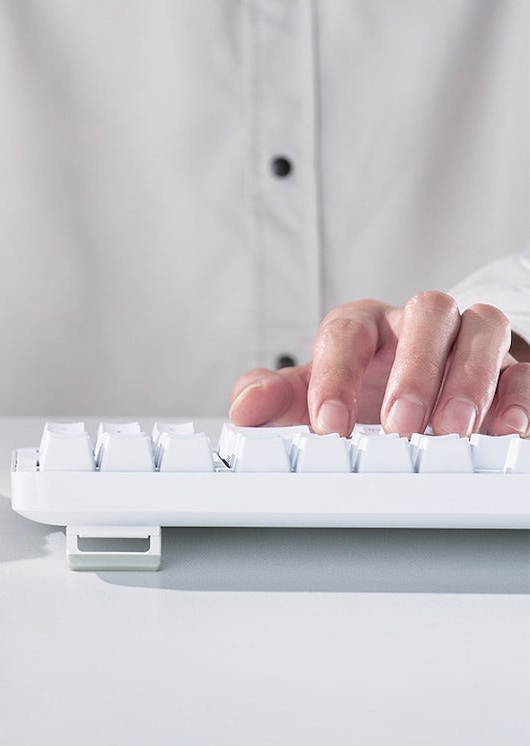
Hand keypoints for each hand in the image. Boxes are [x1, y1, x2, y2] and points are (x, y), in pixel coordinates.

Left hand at [228, 293, 529, 436]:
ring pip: (479, 331)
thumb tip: (244, 410)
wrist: (417, 388)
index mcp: (363, 324)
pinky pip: (523, 371)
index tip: (328, 427)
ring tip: (452, 430)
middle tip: (399, 425)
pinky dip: (517, 398)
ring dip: (469, 380)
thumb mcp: (312, 392)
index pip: (346, 333)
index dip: (335, 377)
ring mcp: (468, 340)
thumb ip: (274, 398)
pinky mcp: (509, 367)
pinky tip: (507, 430)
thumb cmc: (362, 386)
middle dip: (413, 370)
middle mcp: (418, 322)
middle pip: (425, 315)